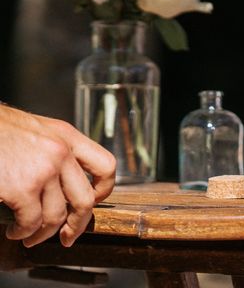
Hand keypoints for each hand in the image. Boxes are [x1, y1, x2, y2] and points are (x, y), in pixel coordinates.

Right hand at [0, 104, 115, 246]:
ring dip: (43, 234)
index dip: (103, 190)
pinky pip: (32, 222)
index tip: (93, 202)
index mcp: (67, 136)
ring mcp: (44, 170)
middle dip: (77, 225)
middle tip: (67, 236)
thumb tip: (62, 181)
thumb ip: (54, 150)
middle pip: (85, 200)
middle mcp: (61, 152)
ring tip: (29, 235)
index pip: (106, 165)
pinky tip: (14, 230)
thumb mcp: (36, 130)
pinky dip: (23, 232)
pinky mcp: (23, 187)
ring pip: (56, 216)